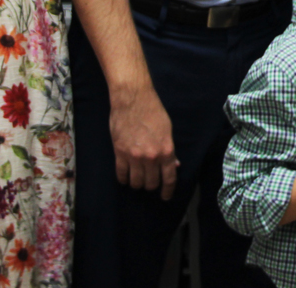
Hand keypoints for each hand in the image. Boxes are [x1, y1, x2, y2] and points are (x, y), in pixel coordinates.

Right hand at [110, 84, 178, 199]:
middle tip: (150, 181)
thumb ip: (170, 150)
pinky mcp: (120, 153)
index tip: (166, 197)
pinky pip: (121, 175)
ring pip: (136, 183)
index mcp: (166, 150)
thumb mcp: (167, 130)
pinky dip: (124, 179)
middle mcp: (151, 157)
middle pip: (151, 183)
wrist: (132, 99)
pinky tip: (125, 177)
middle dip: (151, 185)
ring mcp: (134, 156)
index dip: (168, 191)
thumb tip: (174, 165)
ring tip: (138, 178)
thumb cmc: (152, 111)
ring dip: (137, 183)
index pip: (169, 178)